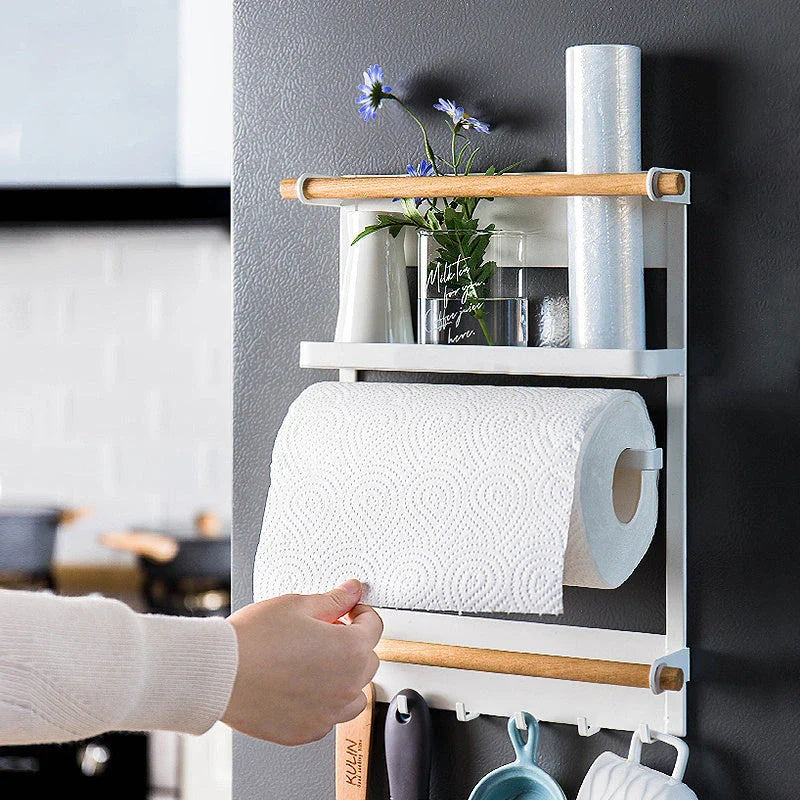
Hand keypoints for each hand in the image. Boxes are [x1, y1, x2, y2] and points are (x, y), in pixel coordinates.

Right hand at [222, 580, 382, 744]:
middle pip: (367, 661)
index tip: (349, 610)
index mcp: (350, 650)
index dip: (361, 612)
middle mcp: (346, 686)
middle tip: (325, 632)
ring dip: (344, 677)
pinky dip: (323, 701)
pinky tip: (301, 685)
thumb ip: (333, 599)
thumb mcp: (298, 605)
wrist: (219, 673)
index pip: (374, 627)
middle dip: (352, 643)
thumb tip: (352, 590)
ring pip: (354, 694)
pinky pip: (329, 716)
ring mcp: (328, 713)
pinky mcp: (307, 731)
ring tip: (316, 662)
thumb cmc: (254, 639)